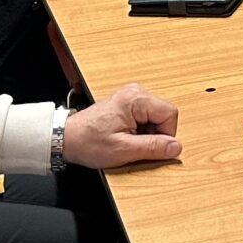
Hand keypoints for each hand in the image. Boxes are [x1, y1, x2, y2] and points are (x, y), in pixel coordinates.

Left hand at [62, 81, 180, 169]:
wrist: (66, 138)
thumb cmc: (88, 142)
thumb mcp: (123, 150)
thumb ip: (153, 147)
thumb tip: (176, 147)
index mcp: (135, 99)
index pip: (170, 114)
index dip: (165, 135)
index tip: (151, 147)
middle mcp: (135, 92)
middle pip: (164, 114)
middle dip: (155, 134)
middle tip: (135, 145)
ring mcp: (131, 97)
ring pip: (156, 117)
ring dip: (146, 133)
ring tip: (127, 141)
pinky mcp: (127, 104)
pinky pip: (146, 118)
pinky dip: (140, 130)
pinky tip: (125, 137)